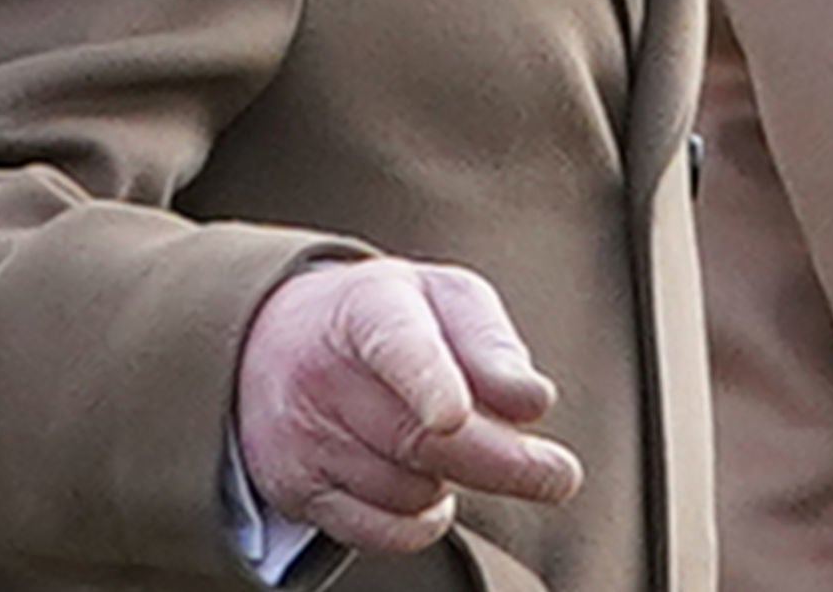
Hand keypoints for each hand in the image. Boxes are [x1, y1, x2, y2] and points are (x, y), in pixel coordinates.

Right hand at [233, 258, 582, 553]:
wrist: (273, 343)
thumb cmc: (389, 318)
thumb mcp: (445, 299)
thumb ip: (493, 344)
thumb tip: (532, 403)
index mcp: (369, 306)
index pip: (397, 344)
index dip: (427, 380)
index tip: (454, 414)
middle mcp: (322, 372)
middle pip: (421, 438)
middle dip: (502, 462)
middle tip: (559, 475)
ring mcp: (301, 437)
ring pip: (410, 490)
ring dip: (453, 479)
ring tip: (446, 441)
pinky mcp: (295, 492)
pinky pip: (385, 532)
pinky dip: (422, 518)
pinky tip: (424, 481)